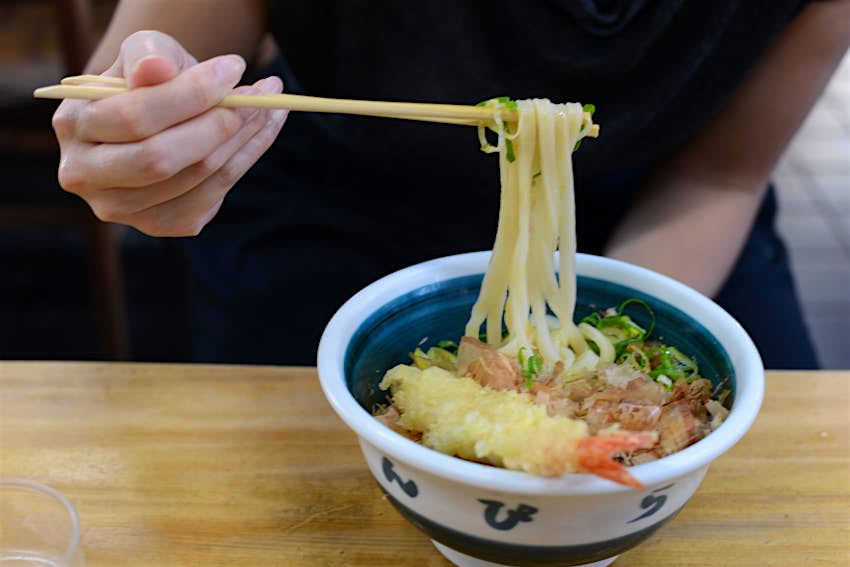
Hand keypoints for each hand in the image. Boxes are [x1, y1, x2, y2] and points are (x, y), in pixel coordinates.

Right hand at [52, 30, 287, 235]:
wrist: (155, 114)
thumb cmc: (148, 79)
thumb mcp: (145, 52)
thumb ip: (148, 55)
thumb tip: (156, 69)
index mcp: (74, 126)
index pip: (135, 116)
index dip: (191, 93)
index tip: (234, 68)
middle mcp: (86, 175)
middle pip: (160, 160)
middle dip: (218, 125)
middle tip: (256, 96)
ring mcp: (122, 209)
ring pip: (197, 178)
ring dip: (244, 138)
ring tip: (267, 105)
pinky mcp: (160, 225)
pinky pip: (215, 194)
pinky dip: (247, 158)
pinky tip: (263, 130)